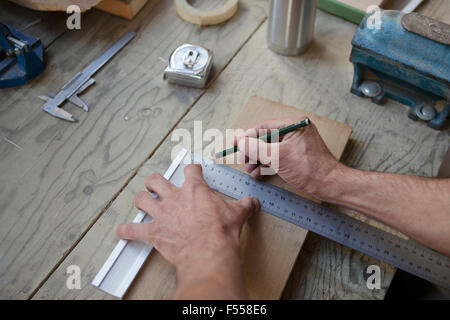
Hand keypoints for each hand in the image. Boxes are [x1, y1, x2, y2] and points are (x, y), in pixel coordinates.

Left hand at [116, 164, 259, 298]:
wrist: (208, 252)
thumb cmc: (220, 233)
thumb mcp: (238, 214)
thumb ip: (244, 205)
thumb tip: (253, 202)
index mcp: (195, 190)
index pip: (191, 170)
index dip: (192, 168)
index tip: (193, 169)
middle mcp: (174, 198)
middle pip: (156, 180)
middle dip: (155, 181)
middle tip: (157, 184)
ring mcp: (162, 215)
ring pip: (141, 199)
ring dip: (141, 200)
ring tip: (142, 200)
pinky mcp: (154, 233)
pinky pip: (133, 230)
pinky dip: (127, 231)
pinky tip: (123, 231)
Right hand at [236, 117, 342, 200]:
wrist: (329, 185)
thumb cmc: (308, 169)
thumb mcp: (277, 156)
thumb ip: (256, 147)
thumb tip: (240, 141)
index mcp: (294, 124)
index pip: (264, 126)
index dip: (247, 136)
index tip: (235, 144)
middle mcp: (295, 131)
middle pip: (266, 138)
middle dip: (253, 150)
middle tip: (243, 160)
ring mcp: (295, 144)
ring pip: (270, 149)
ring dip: (257, 159)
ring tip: (250, 170)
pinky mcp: (295, 157)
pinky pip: (276, 157)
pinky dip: (266, 164)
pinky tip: (257, 173)